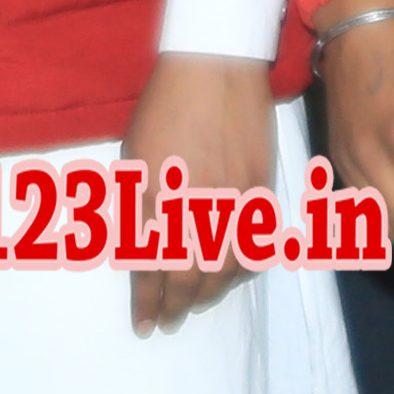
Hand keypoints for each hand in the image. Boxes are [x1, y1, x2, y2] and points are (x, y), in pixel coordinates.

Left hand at [124, 52, 273, 331]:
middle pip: (188, 277)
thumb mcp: (133, 159)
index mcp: (155, 198)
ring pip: (223, 269)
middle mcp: (193, 206)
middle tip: (167, 321)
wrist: (215, 68)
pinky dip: (241, 269)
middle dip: (176, 306)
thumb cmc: (163, 108)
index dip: (146, 302)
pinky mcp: (260, 192)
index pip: (149, 268)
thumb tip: (136, 254)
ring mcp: (231, 202)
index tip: (142, 325)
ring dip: (208, 293)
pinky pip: (254, 246)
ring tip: (195, 302)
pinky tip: (230, 275)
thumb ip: (134, 209)